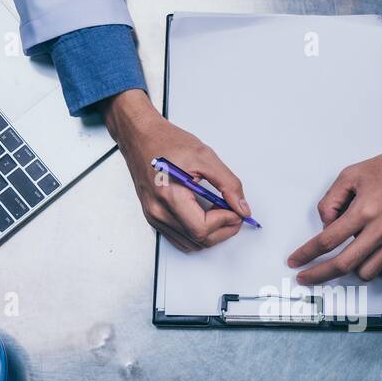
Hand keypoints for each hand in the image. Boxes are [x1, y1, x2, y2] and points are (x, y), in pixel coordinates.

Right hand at [101, 89, 249, 251]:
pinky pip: (179, 238)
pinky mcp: (153, 217)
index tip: (236, 211)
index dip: (225, 222)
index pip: (202, 228)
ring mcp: (154, 217)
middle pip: (198, 240)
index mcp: (169, 196)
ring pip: (190, 244)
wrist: (139, 136)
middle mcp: (158, 211)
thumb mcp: (205, 156)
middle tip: (235, 214)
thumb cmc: (165, 142)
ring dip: (211, 234)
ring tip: (221, 213)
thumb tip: (242, 207)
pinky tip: (206, 216)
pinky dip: (197, 233)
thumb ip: (228, 184)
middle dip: (223, 230)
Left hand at [287, 123, 381, 283]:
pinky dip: (377, 270)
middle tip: (307, 277)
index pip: (327, 241)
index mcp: (365, 210)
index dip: (307, 254)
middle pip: (344, 264)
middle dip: (319, 274)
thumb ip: (331, 201)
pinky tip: (371, 258)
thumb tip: (326, 225)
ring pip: (367, 273)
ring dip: (352, 269)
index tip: (297, 261)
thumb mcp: (351, 175)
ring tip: (348, 257)